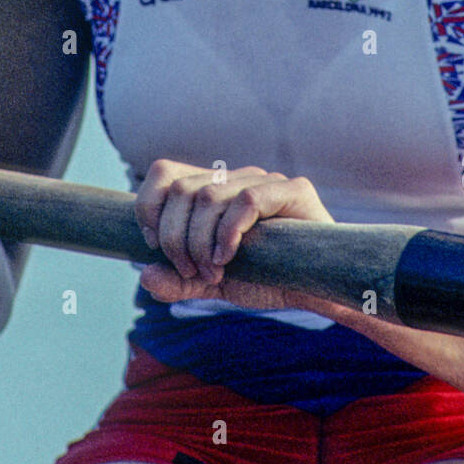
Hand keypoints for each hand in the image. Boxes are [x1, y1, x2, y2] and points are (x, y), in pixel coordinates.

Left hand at [135, 159, 332, 309]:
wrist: (316, 290)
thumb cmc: (266, 278)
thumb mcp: (212, 284)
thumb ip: (178, 281)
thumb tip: (146, 274)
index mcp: (212, 189)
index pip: (165, 173)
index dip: (149, 207)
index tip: (153, 246)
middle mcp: (235, 178)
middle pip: (182, 189)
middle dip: (174, 237)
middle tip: (189, 271)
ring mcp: (264, 181)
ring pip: (208, 196)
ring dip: (199, 242)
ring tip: (213, 271)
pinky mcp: (293, 190)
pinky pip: (247, 200)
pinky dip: (228, 233)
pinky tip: (229, 259)